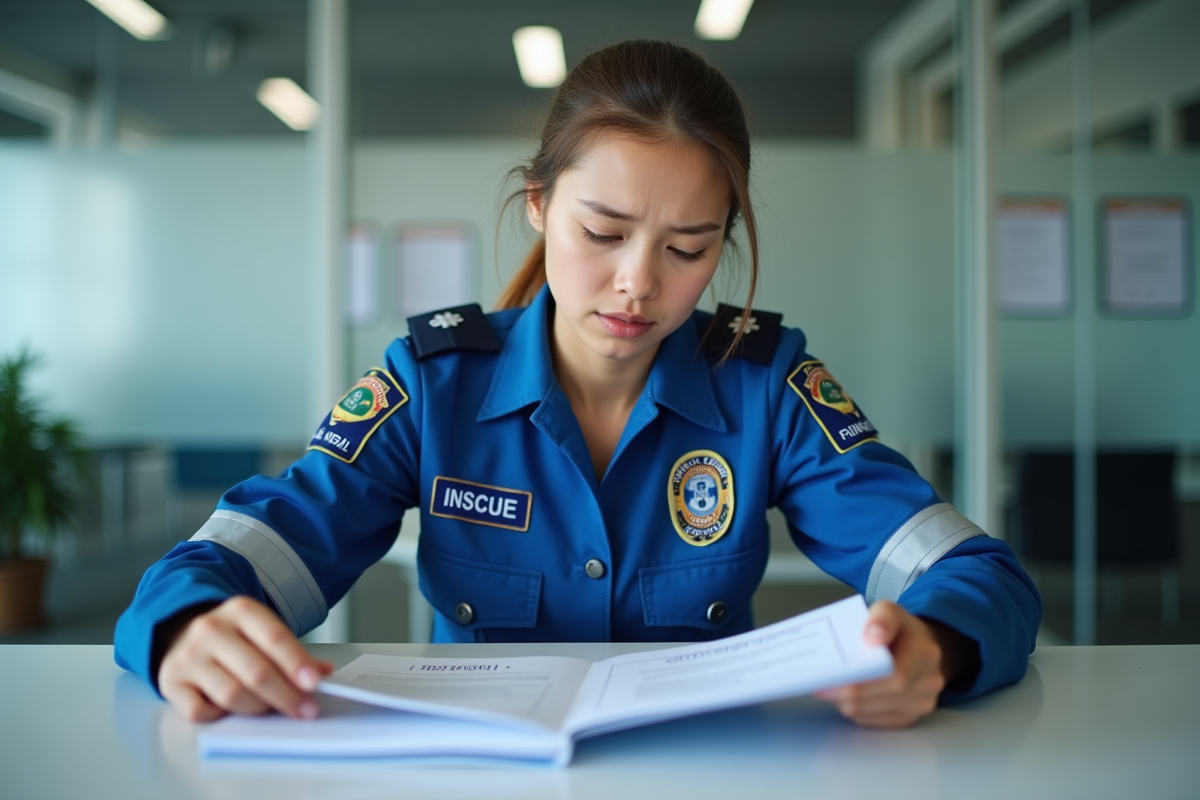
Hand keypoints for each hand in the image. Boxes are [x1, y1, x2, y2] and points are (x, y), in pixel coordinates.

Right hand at [157, 596, 333, 722]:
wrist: (181, 633)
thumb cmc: (232, 638)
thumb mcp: (262, 632)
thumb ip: (292, 652)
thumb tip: (323, 673)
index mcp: (240, 610)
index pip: (275, 638)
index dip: (297, 663)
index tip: (315, 683)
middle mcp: (210, 630)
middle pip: (256, 671)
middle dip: (286, 695)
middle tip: (306, 710)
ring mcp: (188, 657)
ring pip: (231, 694)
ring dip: (258, 708)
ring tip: (271, 708)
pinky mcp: (170, 683)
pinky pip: (201, 711)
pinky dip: (220, 716)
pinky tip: (230, 708)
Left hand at [814, 600, 963, 727]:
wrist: (922, 648)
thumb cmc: (900, 630)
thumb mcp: (890, 611)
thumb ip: (882, 618)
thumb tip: (871, 638)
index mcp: (925, 654)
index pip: (895, 676)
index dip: (862, 682)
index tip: (833, 675)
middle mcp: (928, 683)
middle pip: (881, 698)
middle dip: (846, 693)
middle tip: (819, 686)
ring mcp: (921, 704)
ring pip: (872, 713)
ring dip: (846, 703)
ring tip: (829, 688)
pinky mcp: (909, 718)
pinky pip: (873, 721)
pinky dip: (855, 710)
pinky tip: (844, 696)